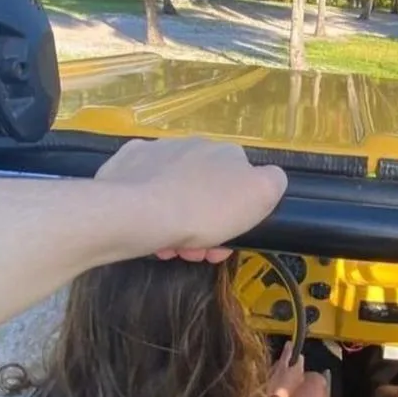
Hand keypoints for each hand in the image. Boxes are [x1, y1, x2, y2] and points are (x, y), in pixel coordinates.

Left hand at [94, 138, 286, 261]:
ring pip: (174, 192)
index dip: (236, 215)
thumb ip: (273, 182)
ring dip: (177, 222)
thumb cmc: (204, 210)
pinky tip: (146, 228)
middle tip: (196, 252)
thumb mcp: (261, 197)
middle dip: (206, 224)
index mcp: (226, 152)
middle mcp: (192, 144)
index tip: (225, 241)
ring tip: (168, 248)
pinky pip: (142, 187)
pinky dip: (147, 208)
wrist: (138, 213)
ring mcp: (155, 151)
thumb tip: (268, 177)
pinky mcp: (124, 163)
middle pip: (205, 190)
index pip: (241, 182)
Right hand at [267, 341, 304, 396]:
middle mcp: (301, 376)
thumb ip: (286, 355)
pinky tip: (275, 383)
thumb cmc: (277, 383)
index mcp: (299, 368)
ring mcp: (297, 383)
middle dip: (285, 364)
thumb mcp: (280, 366)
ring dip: (282, 372)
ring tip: (273, 376)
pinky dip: (282, 380)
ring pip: (290, 373)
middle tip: (275, 368)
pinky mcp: (292, 390)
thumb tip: (291, 343)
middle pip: (294, 365)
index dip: (292, 355)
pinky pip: (288, 381)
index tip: (283, 357)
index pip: (299, 357)